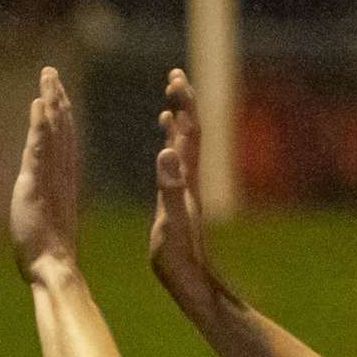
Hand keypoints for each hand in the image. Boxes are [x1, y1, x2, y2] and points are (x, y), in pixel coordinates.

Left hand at [9, 66, 78, 277]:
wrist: (52, 266)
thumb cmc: (48, 250)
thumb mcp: (48, 216)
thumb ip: (49, 197)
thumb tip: (48, 189)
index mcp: (62, 180)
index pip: (62, 141)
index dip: (59, 115)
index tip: (56, 93)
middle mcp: (62, 173)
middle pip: (62, 129)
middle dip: (58, 99)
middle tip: (52, 73)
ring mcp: (53, 176)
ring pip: (55, 132)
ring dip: (52, 101)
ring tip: (48, 76)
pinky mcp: (40, 183)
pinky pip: (41, 148)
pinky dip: (42, 124)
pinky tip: (40, 103)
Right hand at [148, 68, 212, 308]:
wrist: (192, 281)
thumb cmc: (179, 257)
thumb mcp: (170, 221)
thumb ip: (170, 186)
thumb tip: (166, 150)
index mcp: (187, 179)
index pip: (189, 132)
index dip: (184, 103)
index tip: (175, 77)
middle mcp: (190, 178)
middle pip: (191, 131)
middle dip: (185, 102)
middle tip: (175, 76)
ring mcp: (186, 188)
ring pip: (185, 145)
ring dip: (179, 120)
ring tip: (170, 100)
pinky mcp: (179, 199)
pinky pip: (177, 163)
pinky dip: (171, 145)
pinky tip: (163, 144)